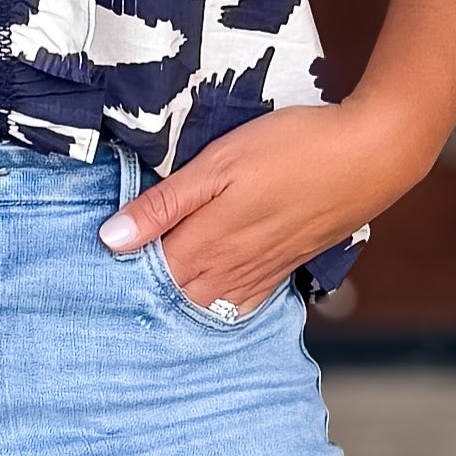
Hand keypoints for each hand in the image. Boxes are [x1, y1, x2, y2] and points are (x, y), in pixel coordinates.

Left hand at [96, 100, 418, 314]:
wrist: (370, 156)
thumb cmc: (292, 148)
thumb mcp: (217, 164)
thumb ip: (163, 205)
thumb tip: (108, 240)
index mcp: (203, 244)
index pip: (142, 277)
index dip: (113, 276)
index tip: (84, 272)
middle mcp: (228, 270)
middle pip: (170, 300)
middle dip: (139, 296)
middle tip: (104, 291)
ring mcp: (258, 273)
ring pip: (203, 307)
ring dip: (174, 305)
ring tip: (144, 299)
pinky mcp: (282, 268)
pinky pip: (239, 305)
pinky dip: (214, 307)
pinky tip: (204, 298)